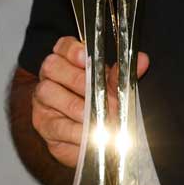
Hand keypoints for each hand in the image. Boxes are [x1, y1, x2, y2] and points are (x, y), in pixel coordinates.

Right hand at [31, 37, 149, 169]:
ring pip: (49, 93)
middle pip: (53, 66)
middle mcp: (50, 76)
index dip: (72, 50)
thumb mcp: (113, 90)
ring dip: (76, 107)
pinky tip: (90, 136)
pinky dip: (74, 131)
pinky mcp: (43, 124)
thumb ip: (122, 76)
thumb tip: (141, 60)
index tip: (86, 58)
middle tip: (99, 95)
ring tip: (97, 119)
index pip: (63, 46)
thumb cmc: (101, 107)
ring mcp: (42, 99)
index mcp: (67, 60)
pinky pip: (55, 124)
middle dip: (78, 80)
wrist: (93, 138)